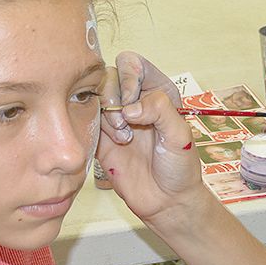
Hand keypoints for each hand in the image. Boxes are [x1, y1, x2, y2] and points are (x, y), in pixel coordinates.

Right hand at [95, 52, 203, 218]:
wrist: (166, 201)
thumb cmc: (180, 168)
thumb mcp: (180, 135)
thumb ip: (160, 109)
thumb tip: (129, 108)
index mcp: (157, 91)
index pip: (132, 63)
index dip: (128, 77)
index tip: (134, 103)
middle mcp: (135, 100)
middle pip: (108, 76)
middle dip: (113, 97)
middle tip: (127, 124)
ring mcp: (116, 118)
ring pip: (94, 97)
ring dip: (106, 116)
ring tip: (124, 139)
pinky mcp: (101, 137)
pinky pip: (85, 120)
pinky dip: (93, 128)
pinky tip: (113, 144)